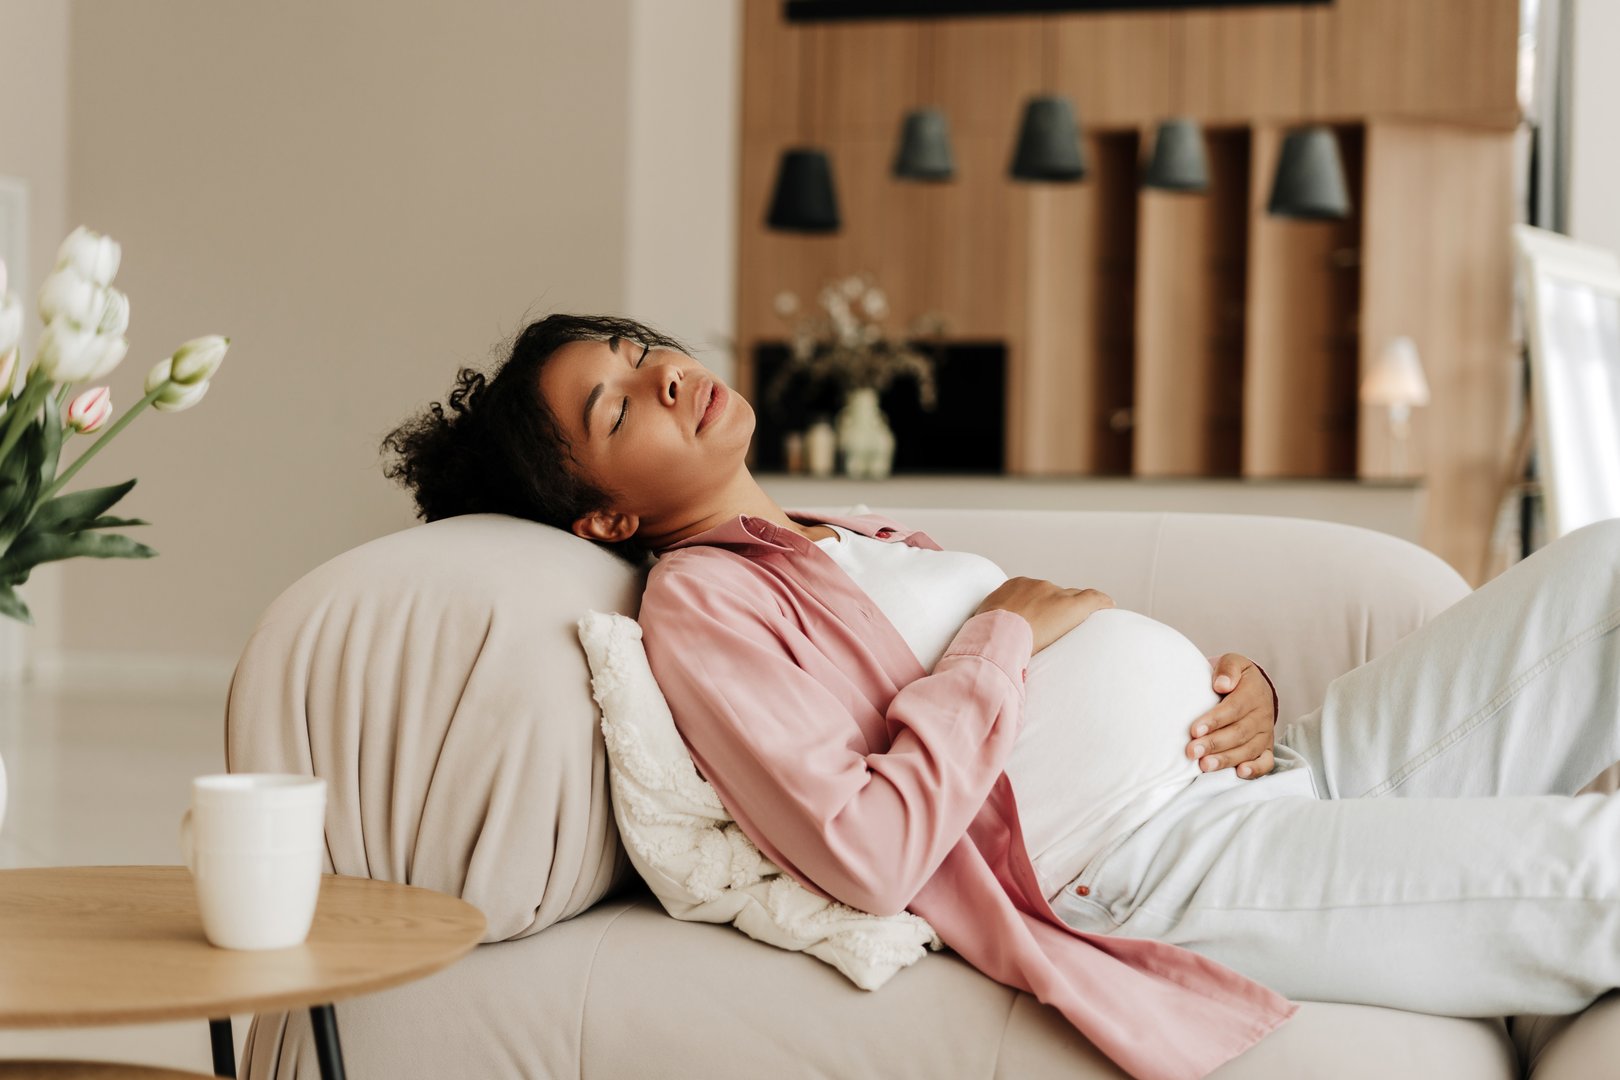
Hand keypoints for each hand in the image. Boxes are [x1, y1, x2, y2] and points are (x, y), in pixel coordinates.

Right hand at [973, 577, 1114, 653]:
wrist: (997, 637)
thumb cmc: (985, 637)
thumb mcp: (981, 624)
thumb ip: (991, 624)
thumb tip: (985, 641)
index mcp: (1013, 586)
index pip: (1035, 593)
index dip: (1040, 607)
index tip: (1040, 619)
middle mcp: (1036, 585)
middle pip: (1055, 594)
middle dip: (1057, 608)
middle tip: (1057, 628)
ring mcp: (1055, 594)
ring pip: (1073, 598)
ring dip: (1075, 611)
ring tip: (1080, 626)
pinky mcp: (1072, 606)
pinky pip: (1094, 599)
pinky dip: (1102, 604)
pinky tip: (1109, 608)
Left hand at [1187, 653, 1275, 778]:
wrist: (1254, 688)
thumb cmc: (1235, 677)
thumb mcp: (1233, 663)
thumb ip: (1228, 669)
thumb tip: (1221, 684)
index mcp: (1253, 693)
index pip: (1233, 709)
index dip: (1214, 720)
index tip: (1194, 730)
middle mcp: (1262, 716)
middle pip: (1238, 733)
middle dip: (1214, 744)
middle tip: (1192, 751)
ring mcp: (1265, 733)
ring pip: (1248, 750)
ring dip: (1226, 759)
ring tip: (1204, 765)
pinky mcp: (1267, 748)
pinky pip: (1266, 762)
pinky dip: (1255, 770)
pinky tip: (1239, 774)